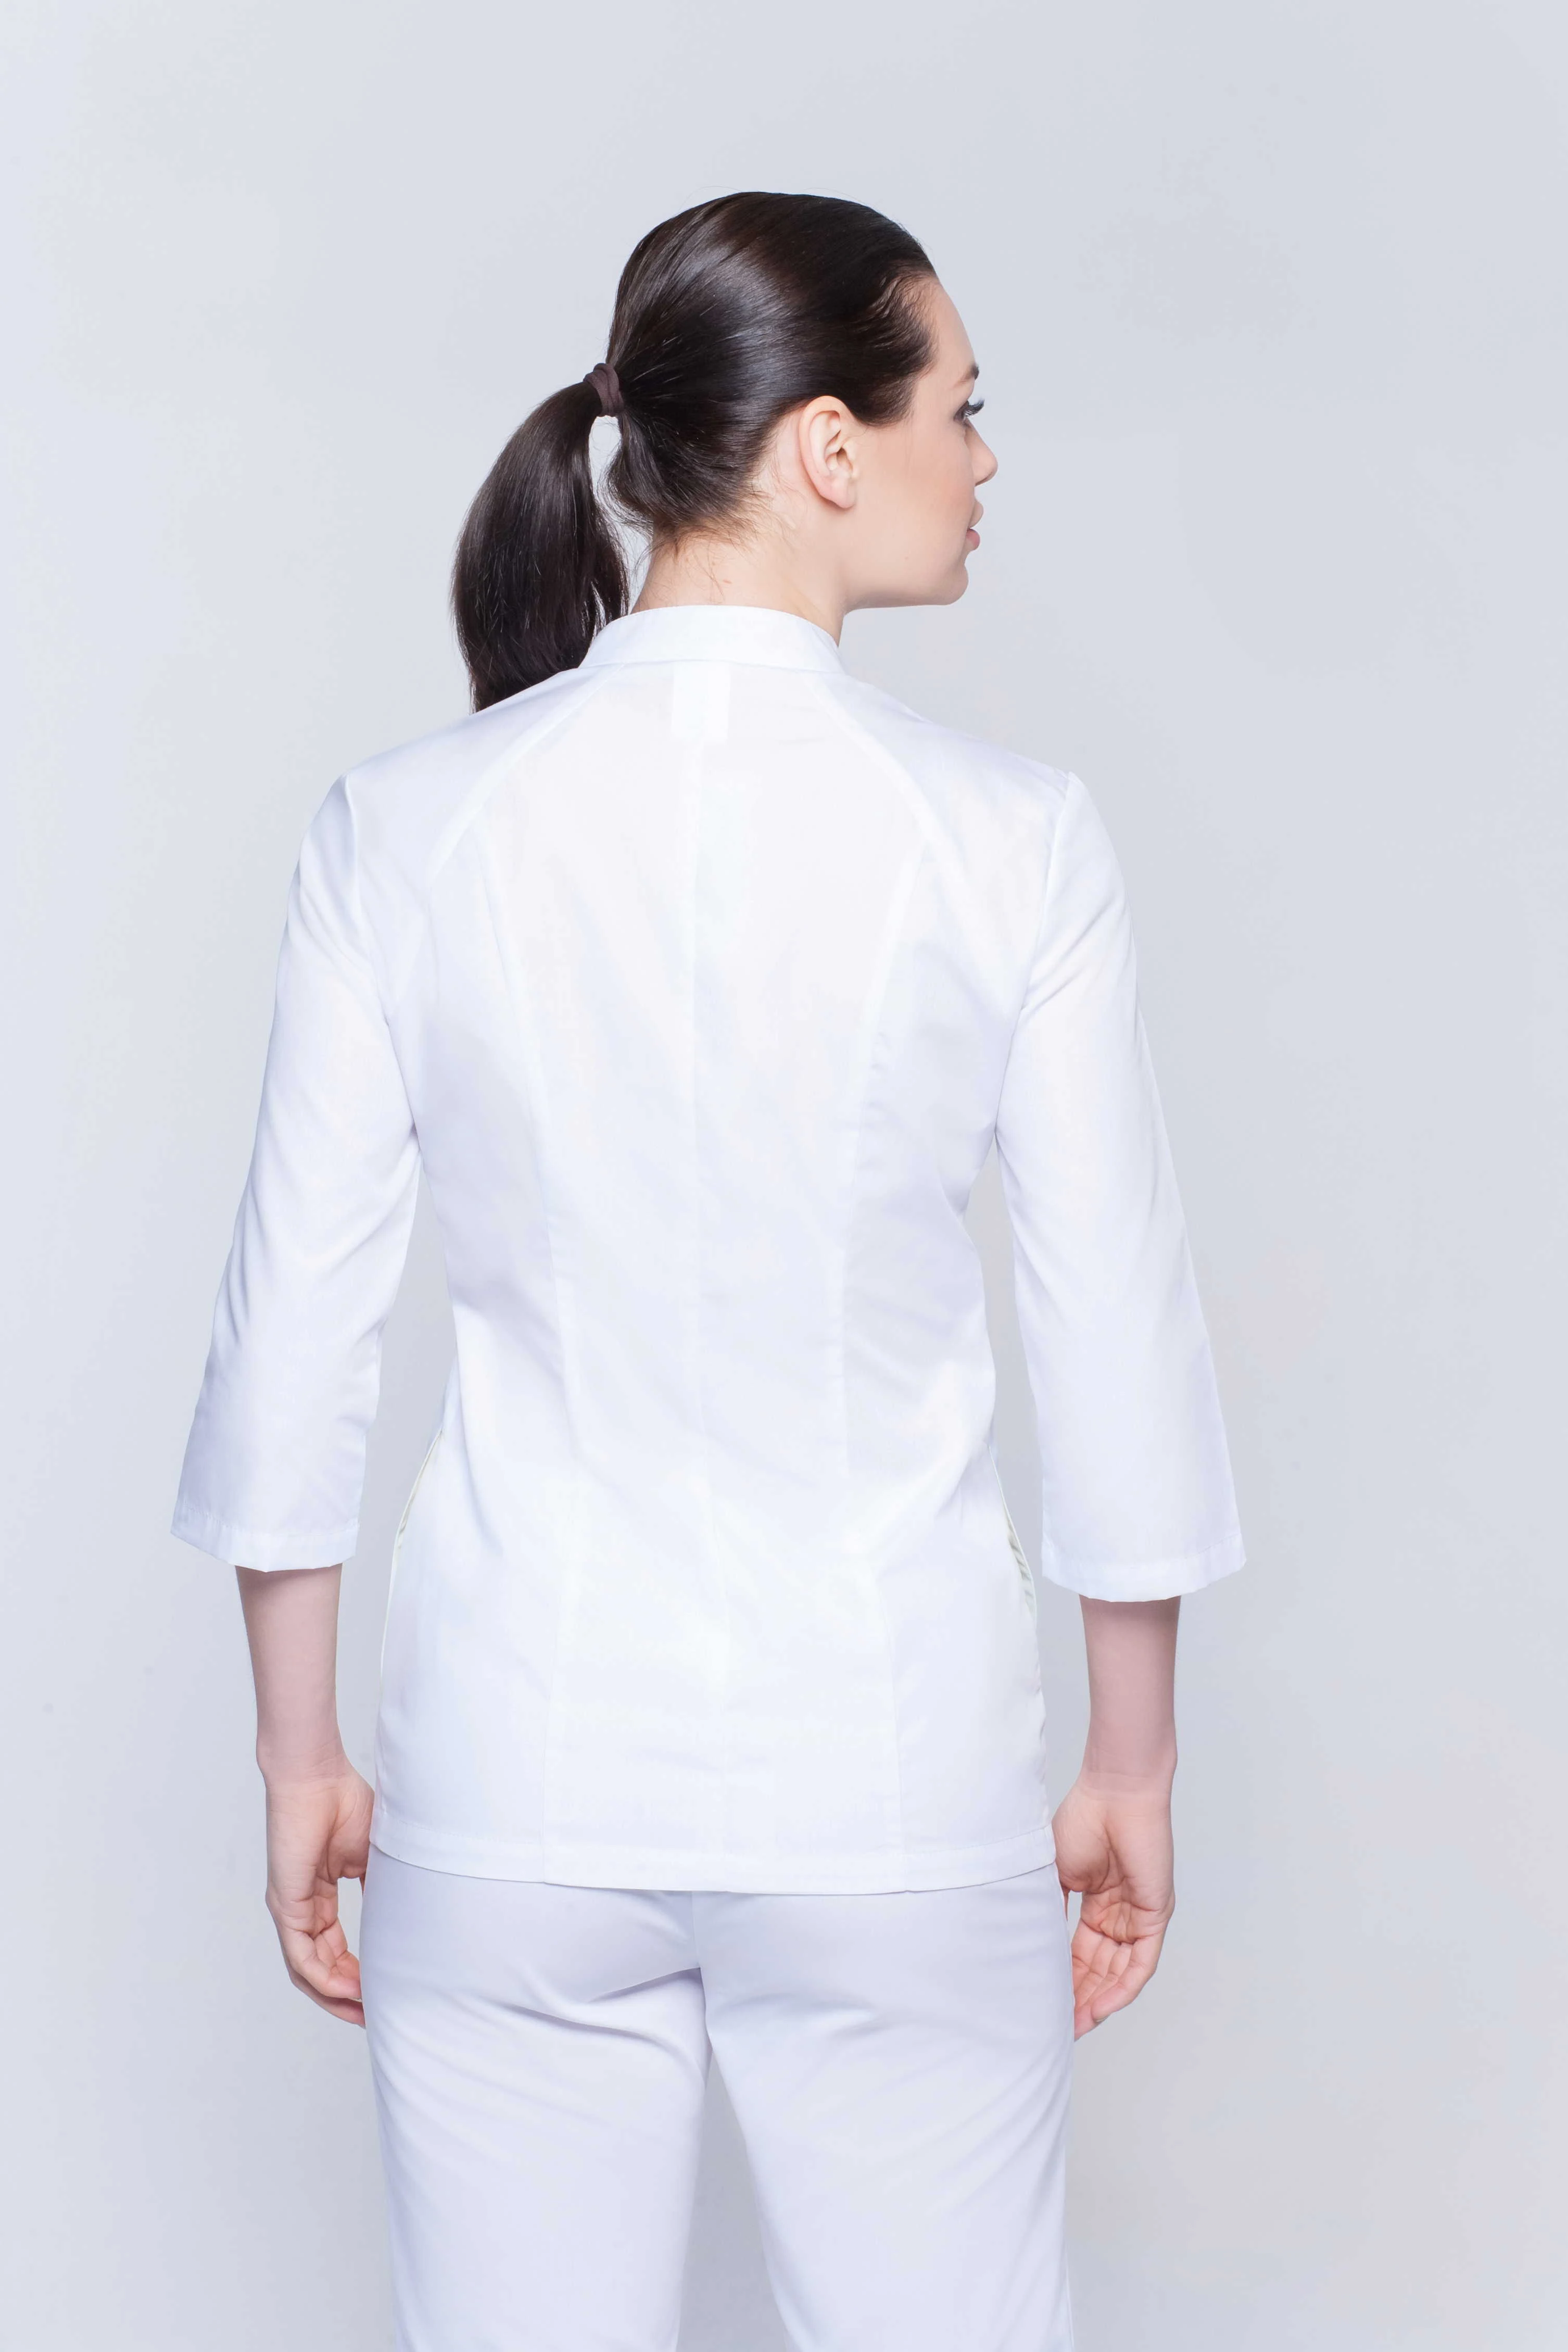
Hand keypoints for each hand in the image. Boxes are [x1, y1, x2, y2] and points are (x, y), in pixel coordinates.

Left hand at [261, 1764, 374, 2025]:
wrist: (317, 1776)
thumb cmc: (344, 1802)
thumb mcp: (373, 1855)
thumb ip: (381, 1889)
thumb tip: (404, 1920)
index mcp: (319, 1896)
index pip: (333, 1949)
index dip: (356, 1974)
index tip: (381, 1991)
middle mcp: (300, 1908)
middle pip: (319, 1968)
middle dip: (346, 1996)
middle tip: (374, 2015)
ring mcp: (290, 1908)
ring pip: (308, 1970)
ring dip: (335, 1995)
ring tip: (365, 2011)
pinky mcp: (285, 1904)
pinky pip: (300, 1956)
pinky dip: (323, 1978)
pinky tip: (347, 1990)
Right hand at [1051, 1773, 1174, 2038]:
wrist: (1115, 1792)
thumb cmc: (1083, 1821)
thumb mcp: (1054, 1873)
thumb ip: (1048, 1909)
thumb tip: (1030, 1946)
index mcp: (1096, 1904)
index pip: (1079, 1954)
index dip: (1062, 1981)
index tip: (1041, 2006)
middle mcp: (1119, 1916)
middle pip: (1098, 1970)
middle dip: (1078, 2000)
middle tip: (1056, 2028)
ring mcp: (1138, 1917)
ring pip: (1119, 1973)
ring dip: (1097, 2001)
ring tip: (1073, 2026)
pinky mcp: (1156, 1915)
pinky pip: (1140, 1964)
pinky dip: (1121, 1988)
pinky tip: (1100, 2007)